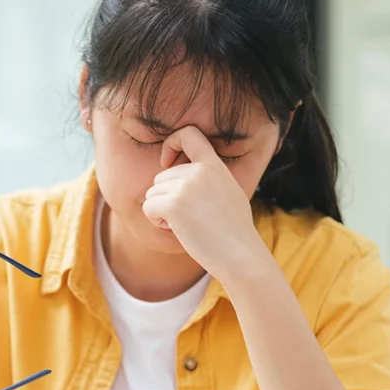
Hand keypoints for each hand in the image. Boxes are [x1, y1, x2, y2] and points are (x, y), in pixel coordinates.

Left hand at [142, 126, 266, 280]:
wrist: (241, 255)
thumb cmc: (235, 232)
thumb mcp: (229, 192)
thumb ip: (209, 178)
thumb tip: (185, 175)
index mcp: (214, 165)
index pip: (188, 134)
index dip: (171, 143)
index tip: (167, 162)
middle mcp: (199, 171)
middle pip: (161, 176)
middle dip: (167, 198)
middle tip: (188, 217)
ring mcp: (186, 186)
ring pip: (152, 193)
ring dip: (162, 212)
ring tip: (187, 225)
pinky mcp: (173, 204)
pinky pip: (148, 207)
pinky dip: (156, 221)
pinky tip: (177, 230)